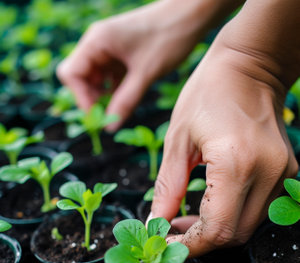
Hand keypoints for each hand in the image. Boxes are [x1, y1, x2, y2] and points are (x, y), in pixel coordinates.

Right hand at [56, 0, 208, 130]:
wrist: (190, 16)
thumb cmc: (169, 37)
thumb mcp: (146, 74)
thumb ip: (125, 101)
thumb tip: (109, 128)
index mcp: (97, 41)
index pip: (71, 74)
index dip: (81, 98)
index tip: (100, 116)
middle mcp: (97, 42)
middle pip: (78, 77)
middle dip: (90, 98)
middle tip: (109, 115)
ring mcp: (108, 48)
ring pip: (92, 78)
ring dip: (102, 96)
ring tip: (120, 108)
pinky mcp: (119, 53)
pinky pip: (107, 76)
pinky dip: (113, 90)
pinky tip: (127, 99)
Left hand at [150, 34, 298, 256]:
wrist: (251, 66)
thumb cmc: (208, 94)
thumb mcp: (177, 140)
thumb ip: (167, 189)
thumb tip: (155, 224)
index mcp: (236, 163)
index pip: (216, 229)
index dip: (188, 246)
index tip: (165, 245)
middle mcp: (267, 174)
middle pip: (233, 235)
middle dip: (199, 242)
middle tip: (171, 232)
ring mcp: (281, 175)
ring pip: (246, 228)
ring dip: (214, 231)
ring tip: (186, 219)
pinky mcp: (285, 173)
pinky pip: (256, 212)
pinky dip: (230, 218)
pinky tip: (209, 207)